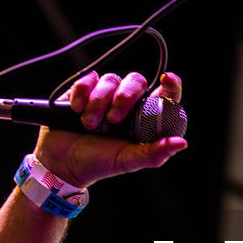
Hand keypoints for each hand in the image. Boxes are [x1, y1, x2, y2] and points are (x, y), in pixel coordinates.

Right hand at [33, 70, 186, 186]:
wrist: (62, 163)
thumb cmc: (99, 162)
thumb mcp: (128, 161)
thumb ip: (154, 153)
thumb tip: (181, 142)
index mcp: (143, 118)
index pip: (164, 95)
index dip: (171, 84)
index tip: (168, 79)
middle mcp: (127, 103)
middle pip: (136, 81)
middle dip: (125, 97)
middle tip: (113, 120)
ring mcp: (105, 95)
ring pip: (111, 80)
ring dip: (99, 102)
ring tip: (90, 124)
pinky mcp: (83, 91)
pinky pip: (88, 79)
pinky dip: (82, 93)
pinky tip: (76, 110)